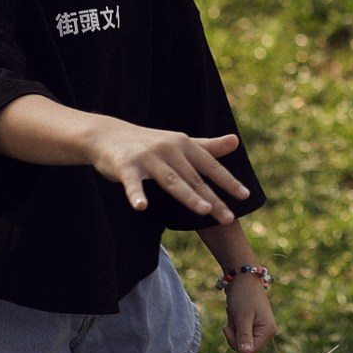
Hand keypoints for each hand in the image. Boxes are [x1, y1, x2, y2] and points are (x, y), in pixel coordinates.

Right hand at [85, 119, 248, 221]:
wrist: (107, 135)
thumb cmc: (149, 143)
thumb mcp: (179, 142)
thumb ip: (208, 146)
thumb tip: (236, 141)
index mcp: (183, 145)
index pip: (210, 166)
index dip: (228, 181)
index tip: (245, 196)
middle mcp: (168, 149)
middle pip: (194, 178)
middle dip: (212, 198)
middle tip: (229, 217)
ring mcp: (147, 157)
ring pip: (171, 180)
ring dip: (188, 195)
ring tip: (204, 210)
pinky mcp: (125, 166)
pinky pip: (132, 183)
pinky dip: (136, 194)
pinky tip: (141, 207)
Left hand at [223, 278, 276, 352]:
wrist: (242, 277)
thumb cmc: (243, 295)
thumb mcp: (242, 317)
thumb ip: (244, 336)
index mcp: (268, 331)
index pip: (249, 352)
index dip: (235, 343)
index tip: (227, 328)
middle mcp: (266, 332)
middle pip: (244, 348)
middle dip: (234, 334)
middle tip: (232, 318)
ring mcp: (260, 328)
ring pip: (240, 340)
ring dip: (233, 328)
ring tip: (234, 313)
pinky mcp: (253, 324)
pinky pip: (239, 332)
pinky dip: (233, 324)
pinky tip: (234, 312)